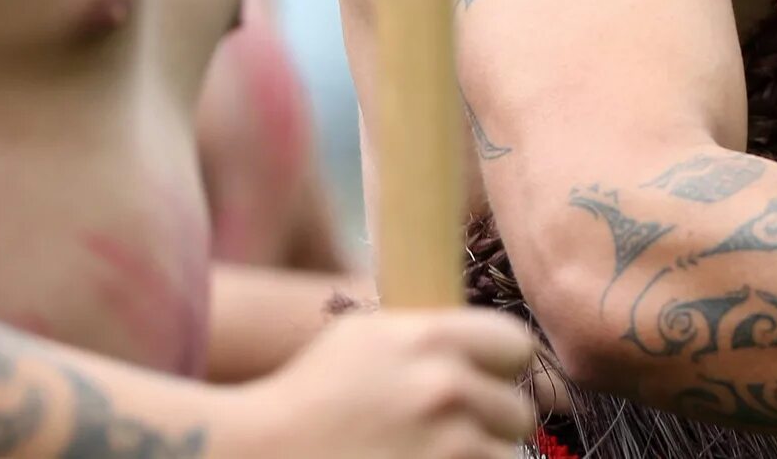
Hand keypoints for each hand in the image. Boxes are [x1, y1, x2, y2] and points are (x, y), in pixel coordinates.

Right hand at [242, 305, 539, 458]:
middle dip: (490, 426)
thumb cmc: (311, 396)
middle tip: (448, 435)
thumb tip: (491, 336)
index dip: (501, 368)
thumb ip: (432, 331)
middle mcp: (442, 389)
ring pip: (504, 458)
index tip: (486, 383)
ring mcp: (443, 448)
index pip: (517, 346)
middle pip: (517, 412)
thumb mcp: (367, 336)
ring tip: (432, 455)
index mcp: (429, 339)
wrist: (258, 453)